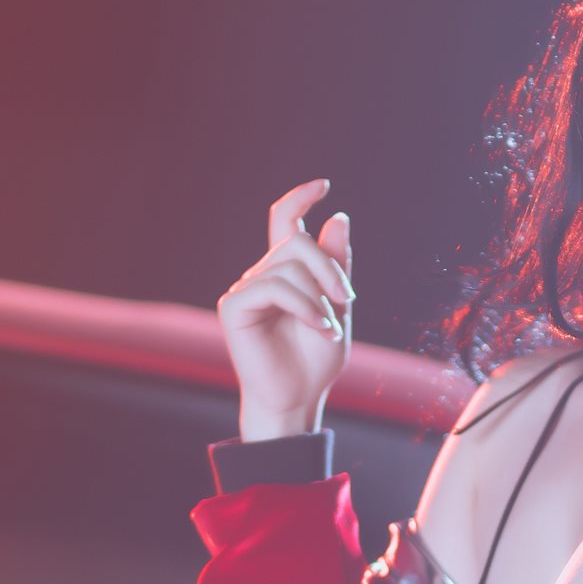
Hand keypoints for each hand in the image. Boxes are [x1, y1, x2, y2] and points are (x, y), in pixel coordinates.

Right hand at [217, 179, 354, 439]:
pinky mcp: (234, 306)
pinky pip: (275, 287)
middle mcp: (261, 275)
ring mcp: (245, 290)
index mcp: (285, 273)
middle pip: (297, 242)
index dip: (299, 199)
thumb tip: (337, 217)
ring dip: (320, 294)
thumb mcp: (337, 307)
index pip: (284, 223)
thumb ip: (336, 266)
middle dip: (330, 267)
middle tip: (348, 300)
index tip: (323, 185)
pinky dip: (304, 306)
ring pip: (290, 265)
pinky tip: (319, 327)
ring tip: (330, 326)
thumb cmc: (315, 360)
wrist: (297, 398)